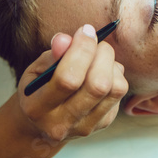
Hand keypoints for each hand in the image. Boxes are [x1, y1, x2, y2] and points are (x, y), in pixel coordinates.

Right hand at [17, 25, 127, 141]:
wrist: (41, 124)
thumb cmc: (39, 89)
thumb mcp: (37, 70)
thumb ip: (52, 55)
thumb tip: (66, 39)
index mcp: (37, 108)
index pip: (68, 79)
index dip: (81, 50)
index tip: (86, 31)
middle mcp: (62, 123)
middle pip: (98, 85)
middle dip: (103, 55)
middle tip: (97, 43)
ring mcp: (86, 126)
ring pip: (115, 88)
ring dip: (112, 64)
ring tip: (99, 59)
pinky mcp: (104, 123)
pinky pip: (120, 92)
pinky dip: (115, 75)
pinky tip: (102, 73)